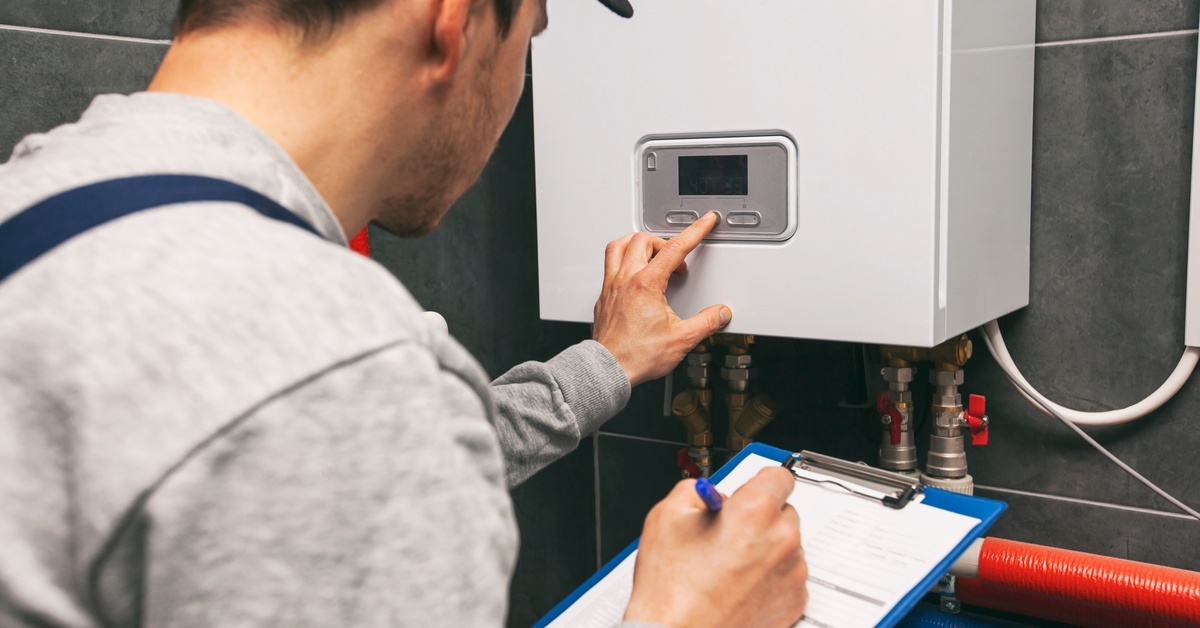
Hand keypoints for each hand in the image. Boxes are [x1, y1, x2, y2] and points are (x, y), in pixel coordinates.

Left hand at [593, 213, 730, 386]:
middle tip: (678, 259)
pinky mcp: (603, 297)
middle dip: (665, 243)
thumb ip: (706, 323)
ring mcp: (611, 287)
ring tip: (651, 252)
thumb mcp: (681, 339)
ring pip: (619, 246)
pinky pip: (609, 266)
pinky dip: (622, 260)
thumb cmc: (636, 356)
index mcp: (646, 284)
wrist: (608, 370)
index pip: (675, 248)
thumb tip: (720, 313)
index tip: (704, 222)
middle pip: (644, 240)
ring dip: (637, 243)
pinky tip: (632, 273)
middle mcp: (626, 280)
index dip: (694, 231)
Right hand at [624, 467, 808, 626]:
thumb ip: (694, 491)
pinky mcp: (793, 601)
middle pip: (784, 511)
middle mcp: (780, 540)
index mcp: (754, 512)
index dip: (759, 481)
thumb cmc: (672, 591)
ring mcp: (791, 574)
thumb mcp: (666, 517)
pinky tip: (739, 583)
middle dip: (759, 517)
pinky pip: (788, 575)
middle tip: (728, 532)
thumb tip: (708, 494)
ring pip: (786, 545)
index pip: (780, 476)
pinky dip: (770, 576)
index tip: (750, 489)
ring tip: (729, 564)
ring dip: (766, 547)